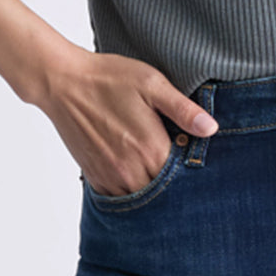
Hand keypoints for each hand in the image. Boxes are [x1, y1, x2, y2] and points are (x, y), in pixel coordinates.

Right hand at [37, 43, 218, 195]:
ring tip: (154, 162)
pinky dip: (129, 188)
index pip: (183, 175)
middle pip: (163, 190)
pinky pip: (118, 196)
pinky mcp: (94, 176)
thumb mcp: (152, 83)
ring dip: (151, 186)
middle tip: (176, 158)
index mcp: (151, 149)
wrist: (64, 83)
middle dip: (173, 179)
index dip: (191, 166)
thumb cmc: (109, 78)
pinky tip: (134, 169)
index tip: (191, 152)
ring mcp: (110, 176)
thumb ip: (183, 110)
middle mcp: (131, 170)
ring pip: (141, 196)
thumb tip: (211, 129)